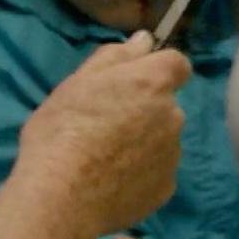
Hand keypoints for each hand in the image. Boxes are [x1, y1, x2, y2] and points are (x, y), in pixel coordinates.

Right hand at [16, 31, 190, 238]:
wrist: (62, 197)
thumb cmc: (63, 130)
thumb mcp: (78, 82)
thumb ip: (116, 56)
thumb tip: (144, 40)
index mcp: (153, 83)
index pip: (176, 64)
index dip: (156, 70)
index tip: (131, 84)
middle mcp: (173, 115)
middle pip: (166, 105)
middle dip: (144, 110)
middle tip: (104, 125)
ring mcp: (173, 154)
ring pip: (162, 139)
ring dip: (143, 142)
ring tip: (104, 159)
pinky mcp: (166, 188)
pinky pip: (157, 172)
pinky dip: (141, 173)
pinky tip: (111, 182)